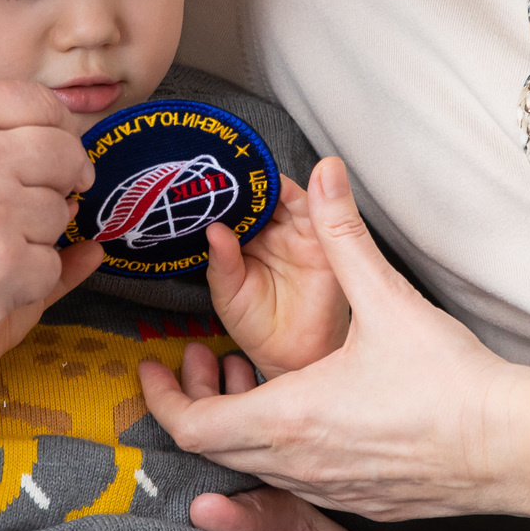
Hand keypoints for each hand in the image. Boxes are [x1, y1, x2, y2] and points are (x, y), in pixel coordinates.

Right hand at [0, 81, 92, 399]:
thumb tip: (50, 133)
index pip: (39, 102)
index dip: (57, 128)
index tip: (55, 151)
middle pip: (64, 154)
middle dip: (62, 178)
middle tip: (38, 201)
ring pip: (59, 214)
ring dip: (34, 234)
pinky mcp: (5, 270)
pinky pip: (49, 265)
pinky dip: (26, 279)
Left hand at [139, 158, 529, 521]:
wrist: (513, 447)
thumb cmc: (451, 382)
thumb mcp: (387, 298)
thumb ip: (344, 234)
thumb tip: (325, 173)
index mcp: (290, 419)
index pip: (194, 427)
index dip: (162, 400)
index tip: (152, 368)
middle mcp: (301, 465)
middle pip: (216, 449)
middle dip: (197, 402)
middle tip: (196, 363)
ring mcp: (332, 491)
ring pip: (257, 466)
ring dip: (240, 423)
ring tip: (248, 376)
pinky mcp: (364, 502)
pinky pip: (298, 481)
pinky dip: (279, 446)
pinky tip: (306, 409)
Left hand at [204, 177, 349, 375]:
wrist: (290, 358)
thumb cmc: (259, 327)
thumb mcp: (228, 295)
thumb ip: (221, 263)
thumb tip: (214, 230)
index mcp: (247, 240)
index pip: (236, 204)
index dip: (223, 190)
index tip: (206, 179)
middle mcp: (274, 232)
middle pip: (261, 194)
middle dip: (245, 180)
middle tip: (227, 172)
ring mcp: (299, 234)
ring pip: (287, 196)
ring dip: (271, 184)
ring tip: (250, 180)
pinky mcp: (323, 242)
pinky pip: (317, 212)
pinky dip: (306, 196)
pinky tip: (284, 192)